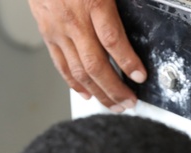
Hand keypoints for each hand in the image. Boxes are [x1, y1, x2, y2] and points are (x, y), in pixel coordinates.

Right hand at [28, 0, 146, 111]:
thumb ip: (121, 1)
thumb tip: (143, 9)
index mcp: (92, 2)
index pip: (112, 40)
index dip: (128, 62)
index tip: (140, 76)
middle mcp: (73, 19)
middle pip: (95, 64)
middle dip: (115, 88)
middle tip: (129, 101)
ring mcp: (57, 29)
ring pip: (79, 70)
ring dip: (98, 92)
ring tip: (114, 104)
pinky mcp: (47, 32)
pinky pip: (61, 64)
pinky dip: (75, 83)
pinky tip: (87, 93)